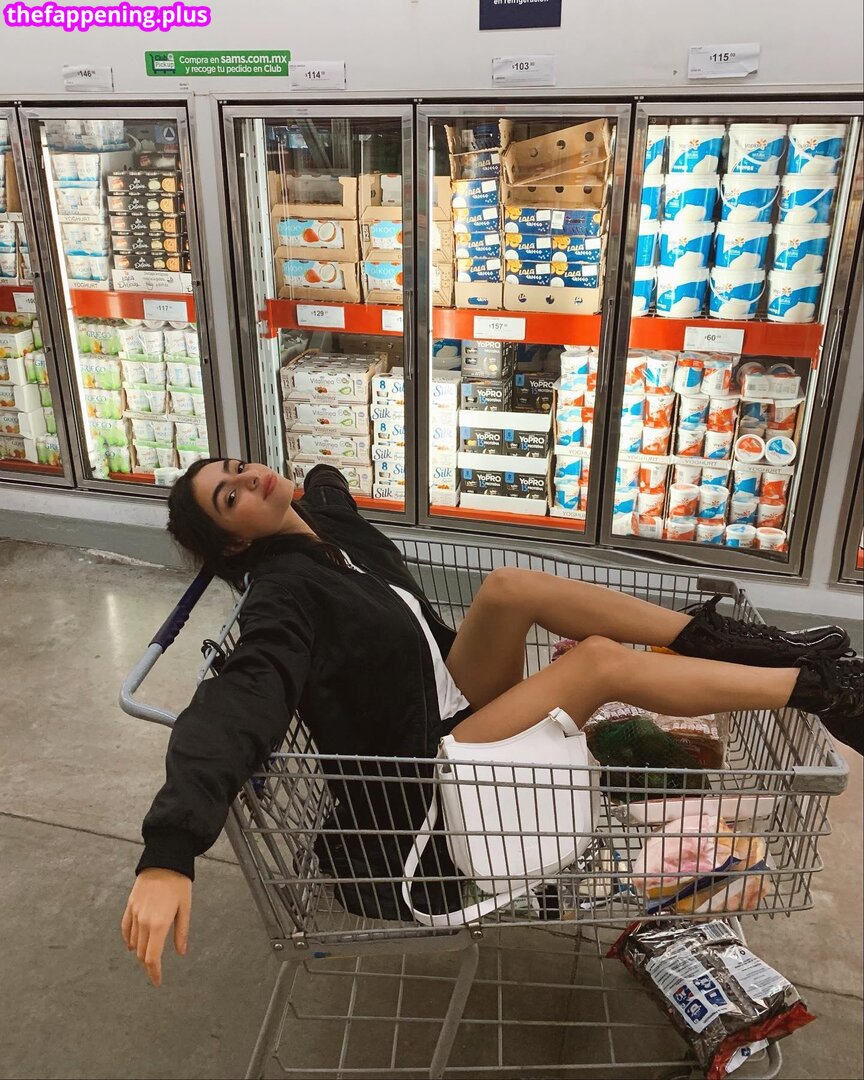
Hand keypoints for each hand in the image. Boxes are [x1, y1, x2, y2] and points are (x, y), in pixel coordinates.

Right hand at [121, 867, 191, 986]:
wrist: (164, 860)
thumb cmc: (179, 883)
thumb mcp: (185, 908)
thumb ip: (181, 932)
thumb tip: (180, 952)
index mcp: (158, 924)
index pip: (152, 958)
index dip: (154, 973)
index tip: (157, 982)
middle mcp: (143, 922)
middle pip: (141, 953)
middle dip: (148, 964)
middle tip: (156, 969)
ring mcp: (134, 914)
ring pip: (133, 943)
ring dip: (140, 952)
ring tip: (149, 956)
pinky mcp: (129, 906)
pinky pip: (125, 929)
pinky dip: (128, 940)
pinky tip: (132, 945)